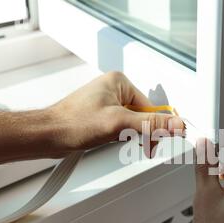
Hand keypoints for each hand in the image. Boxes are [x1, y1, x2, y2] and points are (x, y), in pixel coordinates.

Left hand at [49, 72, 184, 151]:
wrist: (48, 135)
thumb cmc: (73, 123)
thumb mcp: (118, 123)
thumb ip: (150, 124)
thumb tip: (175, 124)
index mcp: (119, 82)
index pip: (150, 107)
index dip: (154, 126)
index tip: (156, 140)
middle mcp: (113, 90)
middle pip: (142, 116)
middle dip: (137, 132)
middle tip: (128, 139)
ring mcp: (107, 104)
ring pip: (132, 124)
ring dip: (127, 136)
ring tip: (111, 138)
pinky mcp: (101, 117)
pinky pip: (121, 128)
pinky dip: (118, 137)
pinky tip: (107, 140)